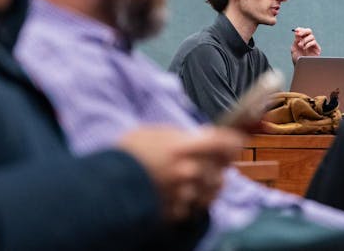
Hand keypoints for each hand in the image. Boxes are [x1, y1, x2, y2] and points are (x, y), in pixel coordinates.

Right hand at [115, 126, 244, 221]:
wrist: (107, 183)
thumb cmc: (127, 153)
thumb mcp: (153, 132)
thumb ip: (178, 135)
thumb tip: (197, 136)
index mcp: (184, 147)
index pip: (224, 143)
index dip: (233, 143)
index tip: (236, 143)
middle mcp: (189, 170)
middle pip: (221, 170)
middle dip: (220, 166)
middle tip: (217, 163)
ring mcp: (183, 192)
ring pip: (211, 191)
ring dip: (210, 186)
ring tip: (201, 182)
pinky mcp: (175, 211)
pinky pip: (193, 208)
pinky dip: (192, 203)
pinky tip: (184, 197)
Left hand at [290, 27, 320, 63]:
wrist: (301, 67)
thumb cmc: (296, 59)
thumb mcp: (294, 49)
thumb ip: (296, 41)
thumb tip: (297, 34)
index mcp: (301, 40)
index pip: (302, 31)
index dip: (300, 29)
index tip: (296, 31)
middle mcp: (308, 41)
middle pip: (309, 31)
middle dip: (304, 31)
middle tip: (299, 34)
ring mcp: (313, 45)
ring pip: (311, 36)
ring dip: (305, 40)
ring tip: (300, 46)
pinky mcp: (317, 49)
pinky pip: (314, 42)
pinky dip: (308, 43)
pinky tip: (305, 48)